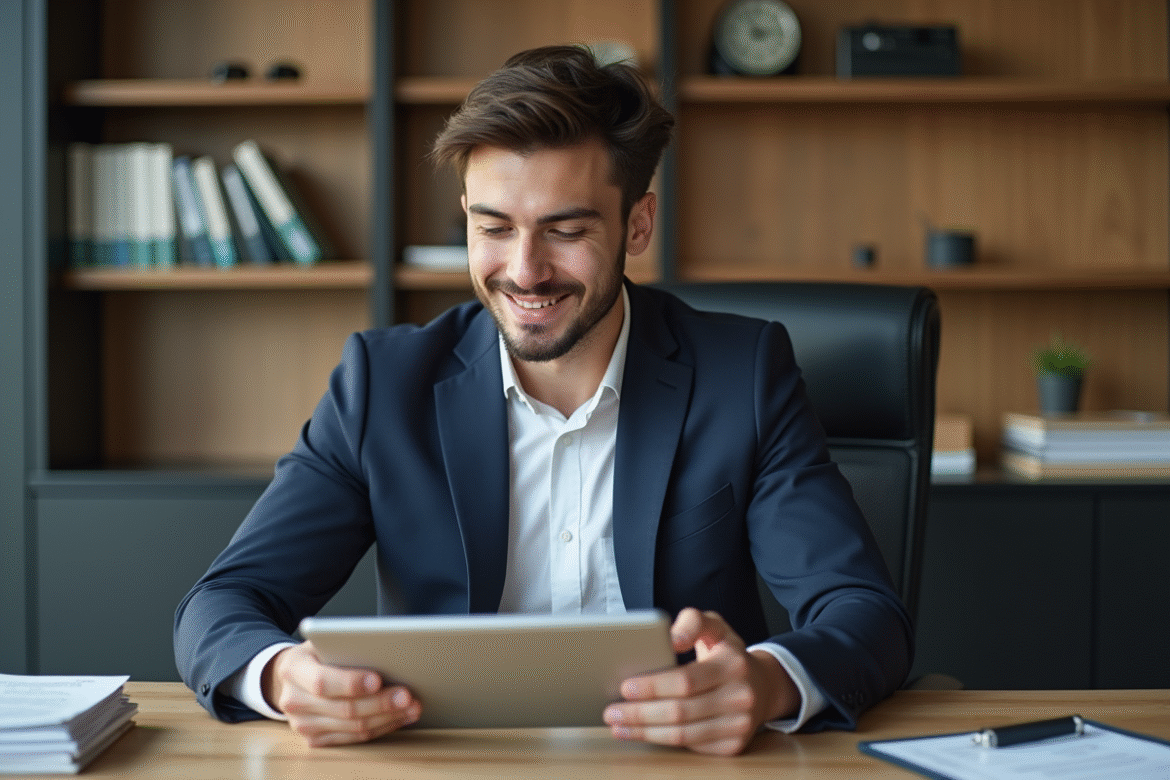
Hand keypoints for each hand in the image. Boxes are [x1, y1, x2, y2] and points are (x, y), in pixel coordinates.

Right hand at [262, 641, 420, 746]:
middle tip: (407, 695)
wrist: (292, 676)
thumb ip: (345, 646)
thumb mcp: (324, 641)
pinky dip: (380, 728)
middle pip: (344, 708)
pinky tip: (398, 718)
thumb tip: (384, 651)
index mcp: (294, 670)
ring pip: (353, 727)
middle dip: (380, 702)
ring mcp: (303, 725)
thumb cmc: (316, 654)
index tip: (378, 679)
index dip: (352, 683)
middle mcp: (294, 701)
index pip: (322, 682)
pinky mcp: (315, 739)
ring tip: (411, 707)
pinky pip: (353, 738)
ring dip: (387, 717)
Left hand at [602, 607, 798, 755]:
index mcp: (734, 664)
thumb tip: (670, 639)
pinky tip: (642, 733)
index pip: (686, 680)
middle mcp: (741, 697)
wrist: (763, 686)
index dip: (653, 686)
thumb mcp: (715, 627)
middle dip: (640, 713)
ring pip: (682, 735)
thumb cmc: (728, 654)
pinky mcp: (733, 746)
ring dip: (645, 732)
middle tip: (612, 711)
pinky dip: (662, 741)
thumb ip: (692, 622)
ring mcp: (739, 725)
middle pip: (680, 711)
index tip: (625, 687)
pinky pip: (691, 746)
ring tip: (619, 726)